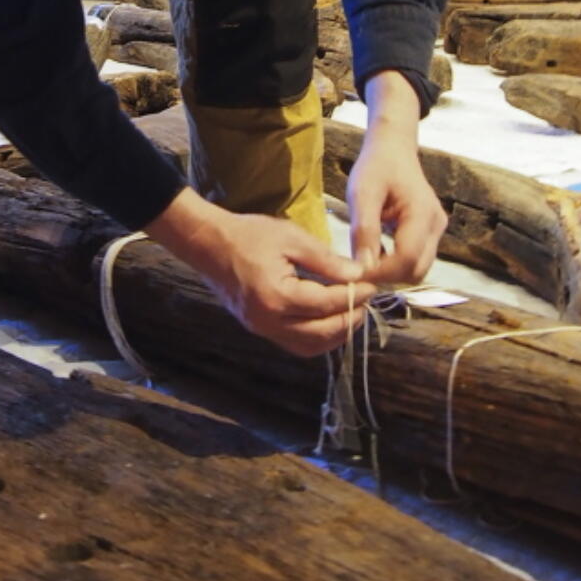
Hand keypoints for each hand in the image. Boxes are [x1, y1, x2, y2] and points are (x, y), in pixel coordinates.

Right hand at [146, 187, 374, 357]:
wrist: (208, 244)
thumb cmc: (249, 235)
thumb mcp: (291, 238)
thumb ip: (326, 260)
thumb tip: (358, 275)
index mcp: (277, 295)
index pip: (326, 304)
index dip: (354, 295)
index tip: (372, 284)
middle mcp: (269, 321)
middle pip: (321, 333)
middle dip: (350, 319)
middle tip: (366, 301)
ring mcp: (262, 329)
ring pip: (309, 346)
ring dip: (335, 335)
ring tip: (352, 312)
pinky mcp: (259, 329)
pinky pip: (295, 344)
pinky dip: (317, 338)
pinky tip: (329, 321)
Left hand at [347, 71, 446, 285]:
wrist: (394, 149)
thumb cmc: (376, 166)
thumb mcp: (362, 193)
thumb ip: (364, 230)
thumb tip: (363, 268)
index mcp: (423, 213)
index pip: (408, 260)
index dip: (381, 272)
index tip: (354, 272)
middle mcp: (436, 225)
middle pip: (417, 270)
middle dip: (387, 276)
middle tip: (357, 268)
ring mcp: (437, 230)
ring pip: (418, 269)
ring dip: (392, 271)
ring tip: (365, 259)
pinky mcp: (431, 233)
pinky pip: (417, 259)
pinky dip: (397, 263)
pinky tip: (375, 252)